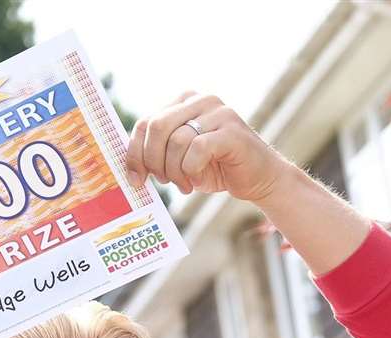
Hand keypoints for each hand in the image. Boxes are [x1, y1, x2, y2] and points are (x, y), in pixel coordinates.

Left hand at [125, 93, 296, 203]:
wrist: (259, 179)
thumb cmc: (217, 168)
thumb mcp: (181, 158)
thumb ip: (159, 152)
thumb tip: (130, 167)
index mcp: (185, 102)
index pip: (146, 122)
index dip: (134, 153)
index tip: (136, 179)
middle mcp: (201, 100)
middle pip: (157, 127)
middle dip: (153, 161)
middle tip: (164, 181)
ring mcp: (219, 113)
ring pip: (176, 140)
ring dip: (175, 171)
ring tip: (185, 184)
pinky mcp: (231, 131)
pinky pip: (196, 149)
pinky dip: (191, 170)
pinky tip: (198, 180)